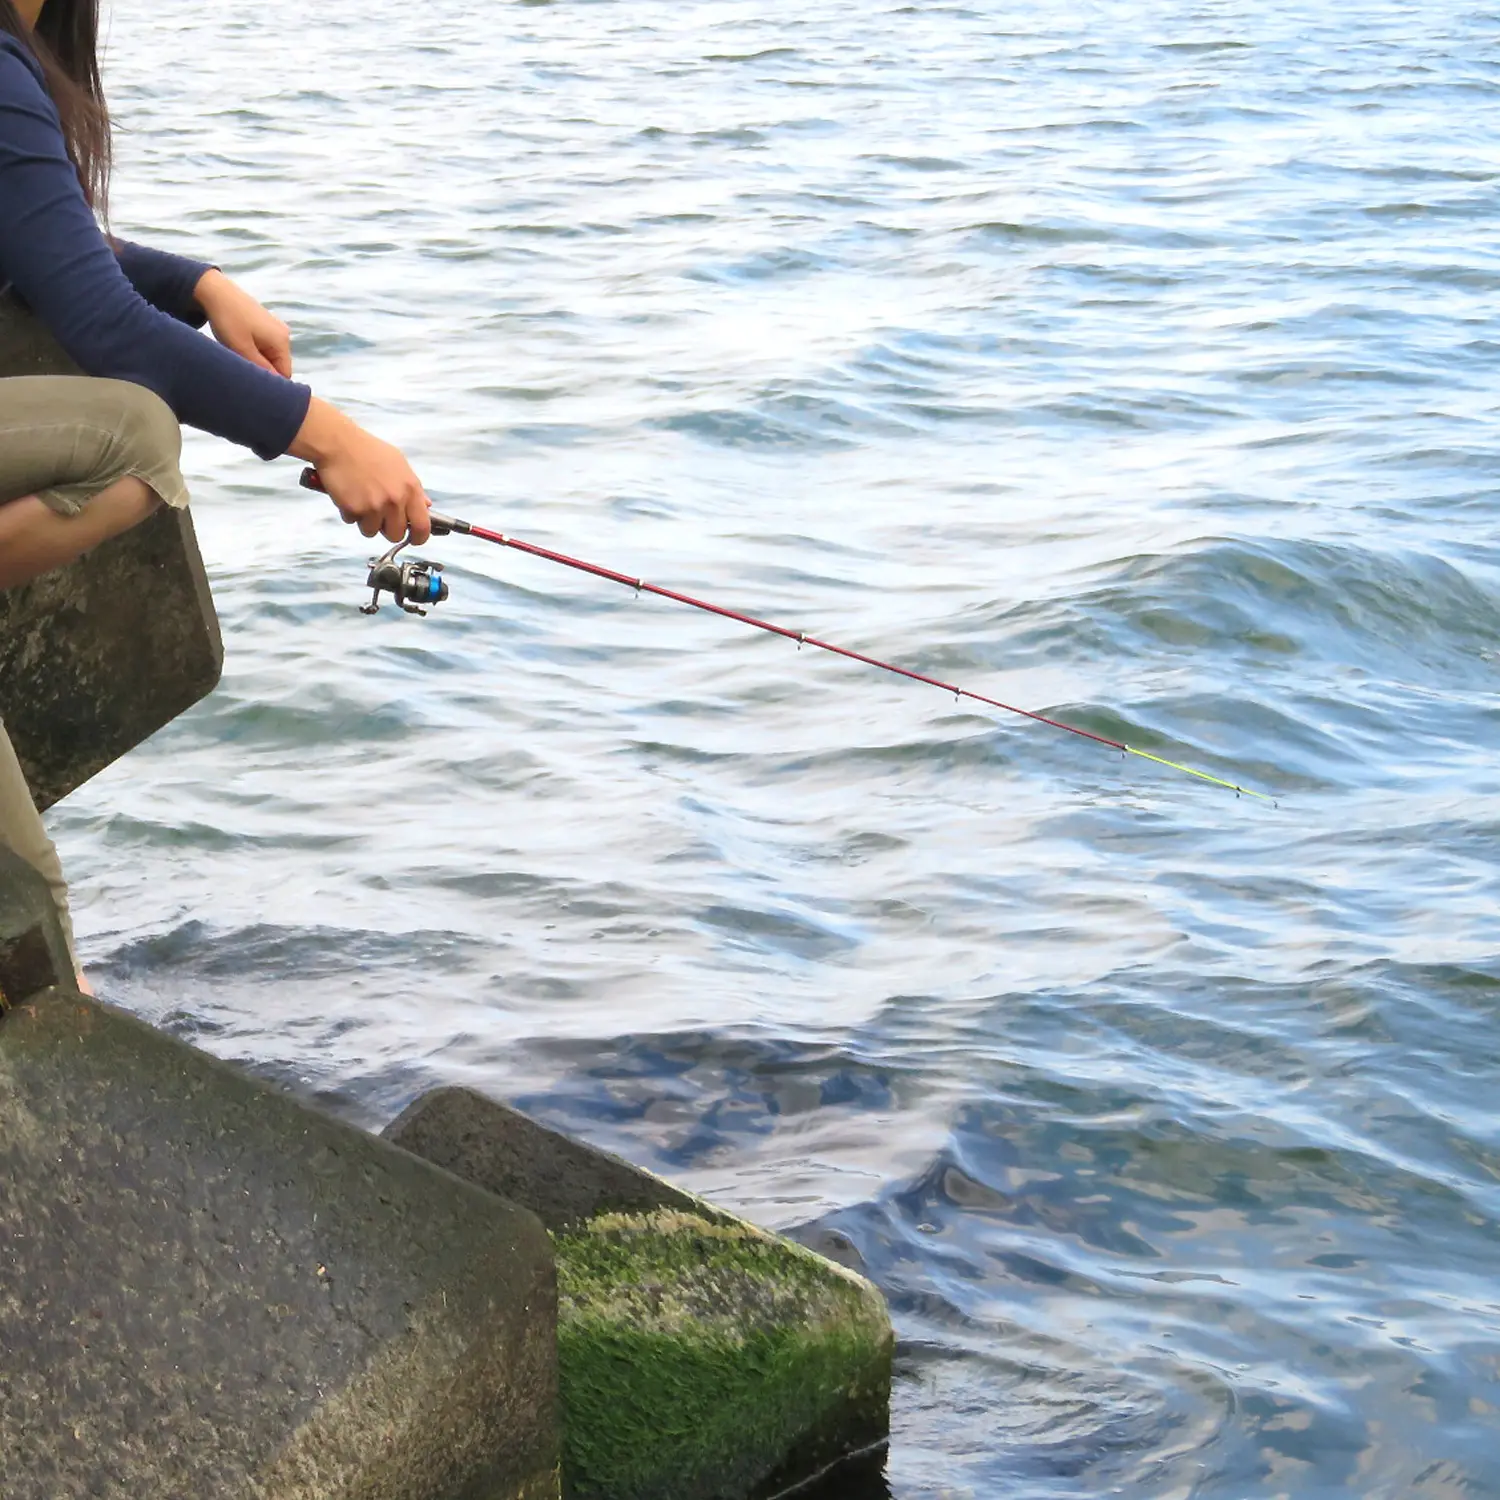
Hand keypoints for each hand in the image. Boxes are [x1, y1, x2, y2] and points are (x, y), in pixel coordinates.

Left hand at [194, 268, 293, 377]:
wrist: (214, 290)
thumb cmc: (228, 320)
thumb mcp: (242, 349)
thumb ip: (261, 369)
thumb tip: (275, 387)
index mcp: (282, 341)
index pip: (284, 375)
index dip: (270, 384)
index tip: (251, 386)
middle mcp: (283, 334)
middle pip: (278, 365)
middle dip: (261, 371)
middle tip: (241, 372)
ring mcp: (274, 328)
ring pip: (269, 356)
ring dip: (255, 360)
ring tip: (237, 355)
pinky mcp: (264, 324)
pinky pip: (264, 345)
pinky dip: (253, 350)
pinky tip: (237, 345)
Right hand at [288, 398, 431, 545]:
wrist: (338, 443)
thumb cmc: (367, 450)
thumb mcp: (398, 464)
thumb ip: (413, 488)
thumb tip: (425, 506)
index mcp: (410, 488)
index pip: (423, 526)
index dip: (419, 538)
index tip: (414, 539)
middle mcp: (395, 500)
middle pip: (396, 534)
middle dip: (387, 529)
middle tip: (379, 516)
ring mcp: (375, 506)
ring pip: (373, 531)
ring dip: (366, 521)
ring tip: (361, 500)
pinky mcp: (356, 509)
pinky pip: (353, 522)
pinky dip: (350, 513)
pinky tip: (349, 495)